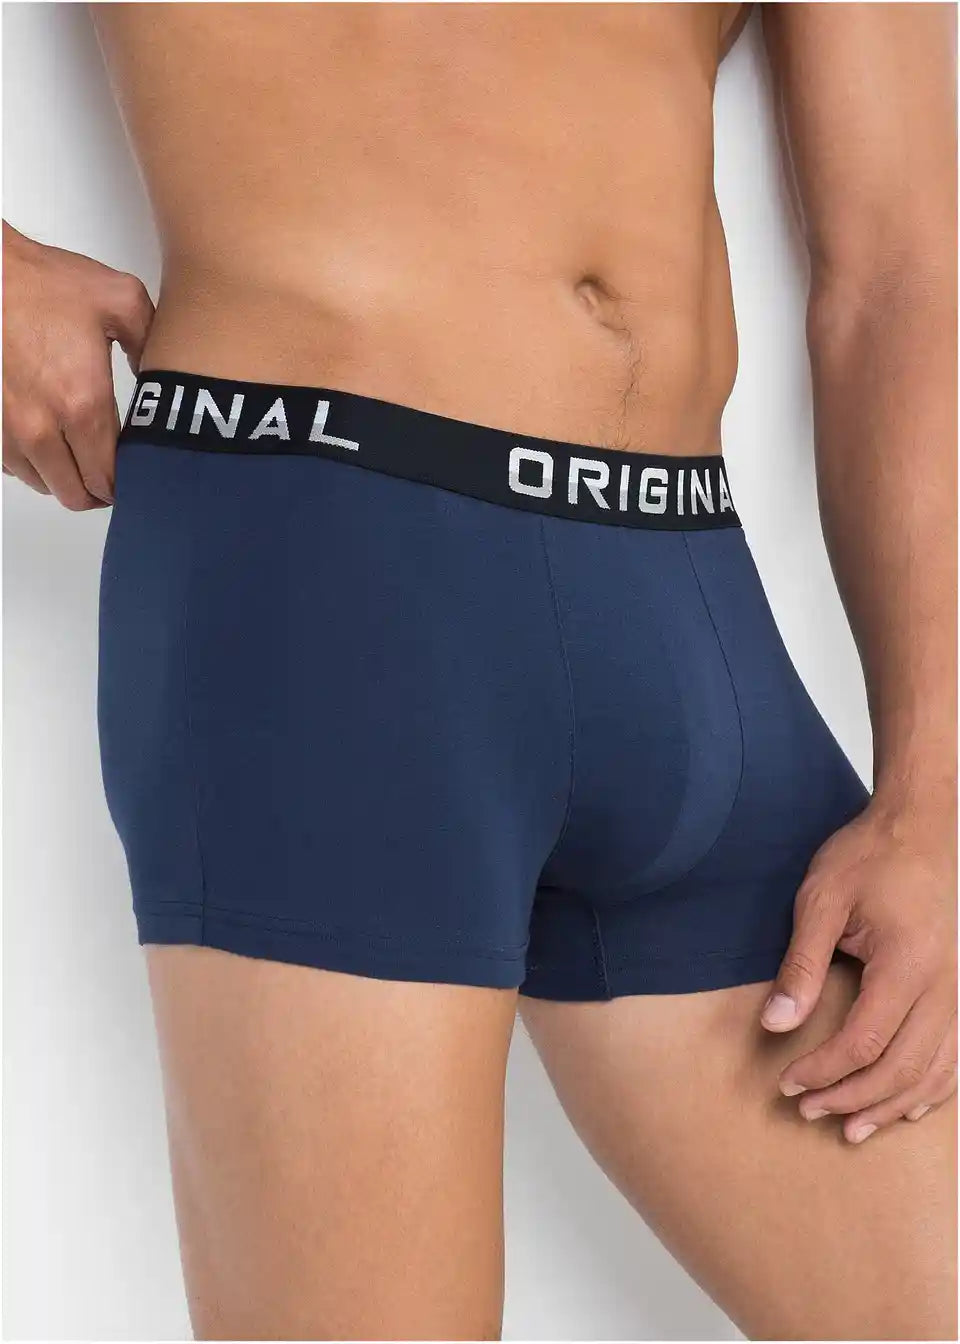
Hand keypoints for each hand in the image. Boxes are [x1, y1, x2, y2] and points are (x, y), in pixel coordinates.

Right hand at [2, 222, 153, 507]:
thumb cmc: (45, 283)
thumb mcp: (121, 300)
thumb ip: (152, 345)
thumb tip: (161, 382)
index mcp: (83, 403)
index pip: (110, 477)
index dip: (128, 483)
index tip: (138, 473)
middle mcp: (43, 426)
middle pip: (78, 494)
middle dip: (101, 491)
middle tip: (116, 474)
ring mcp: (11, 428)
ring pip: (46, 486)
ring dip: (69, 480)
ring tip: (86, 460)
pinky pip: (16, 468)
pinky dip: (38, 465)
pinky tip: (53, 444)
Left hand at [761, 797, 956, 1141]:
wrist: (923, 827)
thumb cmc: (868, 857)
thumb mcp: (821, 900)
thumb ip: (801, 965)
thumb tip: (775, 1024)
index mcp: (907, 965)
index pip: (863, 1043)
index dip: (823, 1072)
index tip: (787, 1083)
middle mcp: (945, 987)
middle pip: (902, 1069)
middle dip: (851, 1098)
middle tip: (808, 1110)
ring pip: (935, 1072)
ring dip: (891, 1105)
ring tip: (852, 1129)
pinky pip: (956, 1057)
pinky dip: (931, 1090)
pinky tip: (905, 1107)